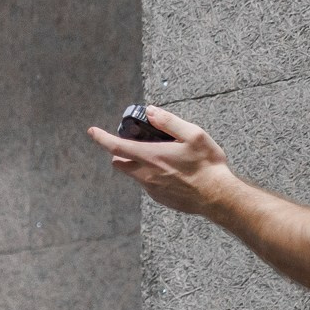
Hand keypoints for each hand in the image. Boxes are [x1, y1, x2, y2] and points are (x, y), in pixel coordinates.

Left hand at [87, 105, 238, 217]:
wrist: (217, 196)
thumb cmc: (207, 165)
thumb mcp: (193, 134)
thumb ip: (168, 121)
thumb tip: (150, 111)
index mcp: (151, 157)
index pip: (117, 147)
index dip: (102, 138)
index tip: (92, 131)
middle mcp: (146, 175)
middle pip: (120, 163)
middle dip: (121, 152)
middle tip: (137, 142)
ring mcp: (151, 189)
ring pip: (134, 174)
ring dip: (138, 163)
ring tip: (162, 156)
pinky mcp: (159, 198)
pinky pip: (147, 184)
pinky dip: (151, 174)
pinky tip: (172, 171)